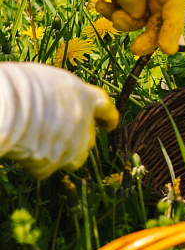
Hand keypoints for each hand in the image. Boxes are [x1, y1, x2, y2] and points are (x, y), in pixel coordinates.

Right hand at [0, 63, 117, 178]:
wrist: (10, 105)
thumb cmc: (22, 84)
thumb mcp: (49, 81)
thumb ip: (61, 97)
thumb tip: (56, 110)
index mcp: (84, 96)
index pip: (105, 109)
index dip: (107, 118)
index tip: (110, 125)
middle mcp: (84, 123)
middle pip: (88, 139)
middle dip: (76, 139)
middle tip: (52, 132)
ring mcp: (71, 146)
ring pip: (70, 158)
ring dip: (57, 154)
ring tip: (32, 140)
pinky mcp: (52, 164)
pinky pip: (44, 168)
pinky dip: (34, 163)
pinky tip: (22, 150)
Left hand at [34, 0, 184, 55]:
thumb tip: (139, 14)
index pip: (174, 2)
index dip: (174, 27)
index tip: (168, 50)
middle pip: (160, 12)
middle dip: (149, 32)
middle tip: (135, 50)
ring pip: (141, 12)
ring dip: (124, 20)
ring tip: (104, 10)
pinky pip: (124, 6)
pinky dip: (113, 11)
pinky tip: (99, 4)